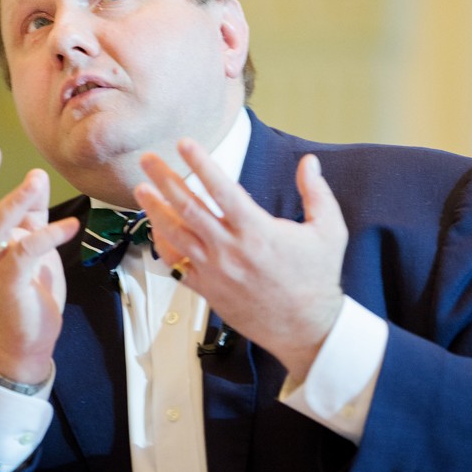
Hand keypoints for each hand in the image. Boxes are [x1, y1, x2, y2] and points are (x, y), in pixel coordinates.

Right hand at [0, 135, 79, 382]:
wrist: (29, 336)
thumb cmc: (30, 286)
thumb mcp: (32, 241)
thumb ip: (32, 212)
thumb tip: (36, 177)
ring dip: (15, 199)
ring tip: (37, 179)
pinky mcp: (12, 283)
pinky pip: (27, 253)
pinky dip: (50, 236)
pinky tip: (71, 225)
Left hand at [135, 138, 347, 382]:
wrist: (306, 328)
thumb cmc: (317, 279)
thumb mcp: (329, 231)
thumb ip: (317, 192)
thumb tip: (310, 162)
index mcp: (257, 230)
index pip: (222, 188)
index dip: (201, 163)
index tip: (184, 143)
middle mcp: (230, 249)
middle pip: (188, 207)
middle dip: (165, 179)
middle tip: (148, 160)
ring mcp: (215, 271)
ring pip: (175, 234)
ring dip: (155, 209)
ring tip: (141, 190)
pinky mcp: (208, 289)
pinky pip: (176, 265)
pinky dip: (163, 246)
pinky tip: (156, 230)